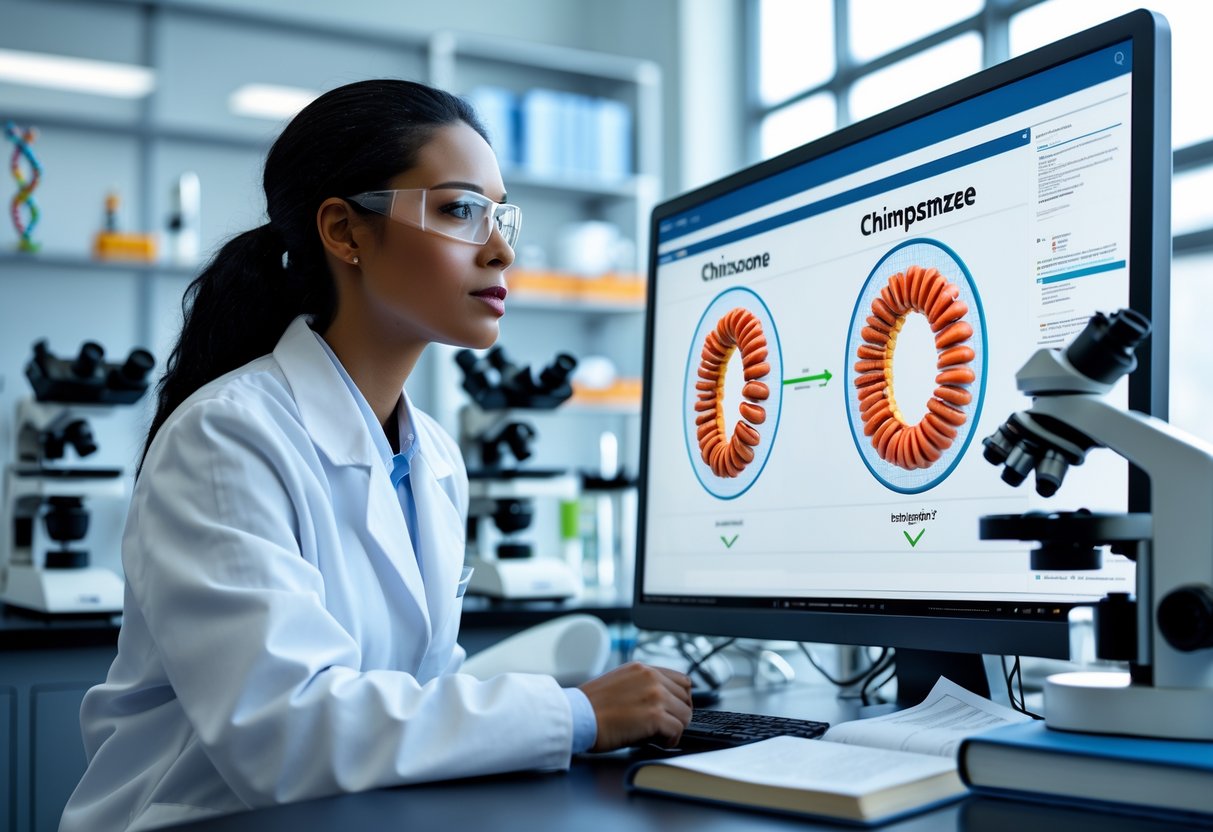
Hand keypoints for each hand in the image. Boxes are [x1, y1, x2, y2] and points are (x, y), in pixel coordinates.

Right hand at [578, 662, 692, 751]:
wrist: (576, 717)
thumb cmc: (590, 706)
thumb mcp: (618, 682)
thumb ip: (640, 685)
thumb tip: (658, 702)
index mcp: (641, 669)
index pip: (680, 680)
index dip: (679, 698)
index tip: (674, 710)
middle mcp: (651, 677)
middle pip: (686, 697)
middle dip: (678, 713)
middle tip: (666, 726)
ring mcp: (655, 695)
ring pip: (685, 714)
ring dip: (675, 727)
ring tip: (659, 735)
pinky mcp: (654, 716)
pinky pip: (677, 730)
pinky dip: (670, 740)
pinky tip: (657, 742)